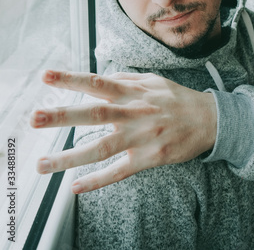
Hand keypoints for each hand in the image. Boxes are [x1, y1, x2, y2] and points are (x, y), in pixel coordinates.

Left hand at [30, 70, 216, 192]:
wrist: (210, 120)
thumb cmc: (177, 98)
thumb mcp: (152, 79)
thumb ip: (124, 77)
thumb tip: (99, 76)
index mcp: (134, 91)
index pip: (97, 82)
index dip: (72, 79)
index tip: (46, 76)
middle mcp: (135, 113)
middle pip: (95, 114)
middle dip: (63, 115)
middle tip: (34, 118)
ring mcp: (142, 137)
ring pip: (102, 148)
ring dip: (70, 157)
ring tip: (43, 164)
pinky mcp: (149, 159)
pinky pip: (120, 171)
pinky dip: (97, 180)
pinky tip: (76, 186)